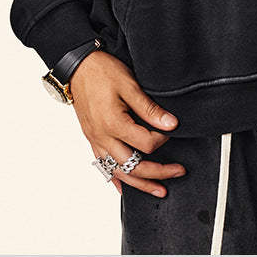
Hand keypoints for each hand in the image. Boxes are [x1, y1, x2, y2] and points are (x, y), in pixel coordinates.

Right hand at [69, 51, 185, 196]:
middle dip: (158, 173)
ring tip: (159, 189)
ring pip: (119, 172)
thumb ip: (150, 109)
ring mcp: (96, 141)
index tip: (171, 130)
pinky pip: (104, 166)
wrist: (78, 66)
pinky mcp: (92, 139)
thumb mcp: (130, 85)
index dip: (162, 139)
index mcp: (113, 124)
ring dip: (140, 184)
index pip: (145, 144)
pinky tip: (125, 186)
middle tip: (178, 172)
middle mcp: (102, 138)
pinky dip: (117, 178)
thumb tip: (171, 124)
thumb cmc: (102, 72)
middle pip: (134, 167)